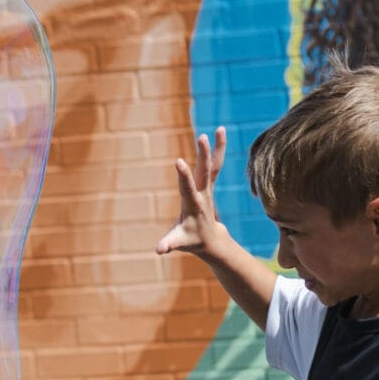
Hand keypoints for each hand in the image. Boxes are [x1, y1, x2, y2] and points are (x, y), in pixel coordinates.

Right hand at [155, 126, 229, 257]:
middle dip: (203, 156)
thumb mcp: (178, 242)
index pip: (188, 188)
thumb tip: (159, 250)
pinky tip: (219, 133)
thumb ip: (169, 244)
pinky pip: (215, 164)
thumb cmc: (190, 240)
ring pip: (214, 165)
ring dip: (216, 148)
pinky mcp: (209, 183)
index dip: (184, 176)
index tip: (180, 161)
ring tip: (219, 129)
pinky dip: (217, 149)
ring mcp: (208, 187)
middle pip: (205, 172)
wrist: (210, 240)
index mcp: (193, 205)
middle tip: (202, 137)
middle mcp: (203, 193)